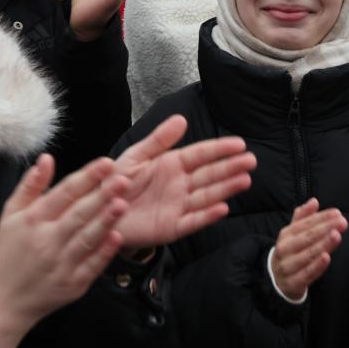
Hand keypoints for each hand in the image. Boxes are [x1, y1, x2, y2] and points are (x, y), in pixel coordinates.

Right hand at [0, 154, 129, 324]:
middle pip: (78, 214)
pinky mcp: (72, 284)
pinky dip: (104, 252)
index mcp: (32, 220)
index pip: (64, 193)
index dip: (86, 177)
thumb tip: (46, 158)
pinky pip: (91, 266)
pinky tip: (118, 237)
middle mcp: (46, 241)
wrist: (3, 301)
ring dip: (106, 220)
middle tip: (123, 178)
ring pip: (87, 238)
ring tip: (123, 203)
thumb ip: (30, 186)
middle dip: (102, 195)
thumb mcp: (10, 215)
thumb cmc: (8, 254)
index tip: (106, 163)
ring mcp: (61, 264)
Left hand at [112, 115, 255, 248]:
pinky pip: (192, 221)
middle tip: (250, 161)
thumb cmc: (114, 183)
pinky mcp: (171, 227)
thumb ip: (158, 140)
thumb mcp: (135, 157)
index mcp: (171, 165)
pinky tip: (222, 208)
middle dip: (230, 167)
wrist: (98, 213)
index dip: (220, 149)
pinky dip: (207, 216)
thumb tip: (181, 119)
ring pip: (207, 196)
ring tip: (244, 180)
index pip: (200, 155)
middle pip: (210, 175)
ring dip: (226, 189)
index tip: (240, 144)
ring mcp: (178, 206)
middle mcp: (179, 185)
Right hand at [269, 198, 347, 300]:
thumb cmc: (290, 252)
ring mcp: (288, 266)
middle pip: (307, 237)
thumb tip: (314, 201)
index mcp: (286, 235)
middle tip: (342, 222)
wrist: (275, 280)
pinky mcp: (293, 283)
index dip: (321, 218)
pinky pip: (306, 274)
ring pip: (308, 254)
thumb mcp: (293, 234)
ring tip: (337, 235)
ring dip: (323, 244)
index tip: (337, 213)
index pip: (305, 224)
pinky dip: (316, 266)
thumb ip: (303, 217)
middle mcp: (285, 249)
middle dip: (325, 228)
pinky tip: (327, 257)